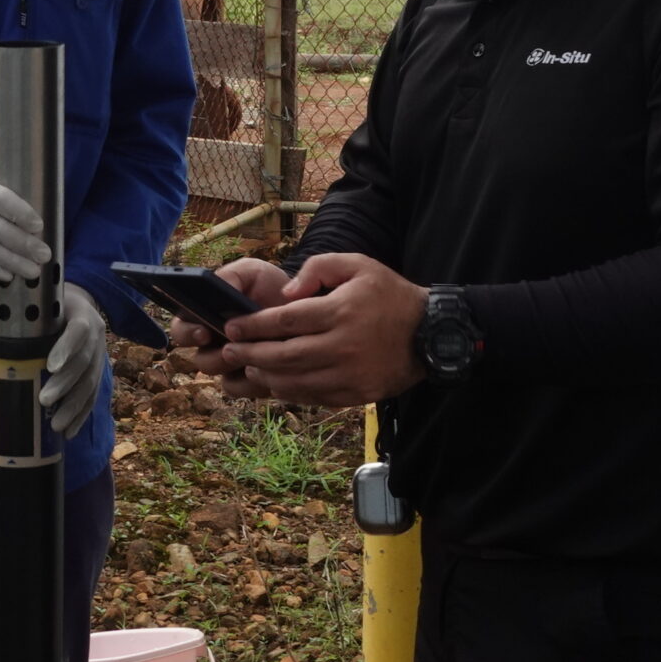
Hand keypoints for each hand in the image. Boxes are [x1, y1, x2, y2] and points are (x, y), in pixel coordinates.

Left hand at [42, 283, 107, 438]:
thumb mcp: (43, 306)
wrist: (79, 305)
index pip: (78, 330)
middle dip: (64, 384)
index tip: (50, 366)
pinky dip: (81, 415)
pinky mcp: (99, 372)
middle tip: (43, 399)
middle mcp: (96, 335)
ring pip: (90, 383)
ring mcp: (100, 355)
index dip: (66, 348)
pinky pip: (93, 396)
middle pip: (84, 362)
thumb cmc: (52, 307)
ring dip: (73, 406)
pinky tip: (69, 431)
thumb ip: (23, 322)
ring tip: (56, 425)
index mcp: (82, 314)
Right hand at [168, 259, 290, 399]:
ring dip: (233, 366)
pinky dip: (250, 381)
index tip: (203, 331)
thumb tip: (214, 285)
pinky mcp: (247, 380)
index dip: (187, 332)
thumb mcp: (251, 272)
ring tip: (255, 354)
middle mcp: (211, 343)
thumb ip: (230, 276)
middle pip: (199, 359)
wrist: (302, 305)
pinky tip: (268, 368)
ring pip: (218, 375)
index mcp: (203, 317)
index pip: (181, 329)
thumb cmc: (269, 285)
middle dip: (213, 355)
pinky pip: (237, 388)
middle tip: (230, 347)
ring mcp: (229, 364)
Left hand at [219, 252, 427, 407]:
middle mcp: (342, 345)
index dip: (253, 325)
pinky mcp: (355, 393)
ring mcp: (349, 373)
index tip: (232, 326)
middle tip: (230, 350)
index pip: (284, 321)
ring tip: (248, 366)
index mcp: (339, 311)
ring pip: (295, 381)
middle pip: (283, 355)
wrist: (431, 334)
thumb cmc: (389, 294)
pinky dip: (290, 392)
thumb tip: (286, 292)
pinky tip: (276, 382)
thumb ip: (318, 268)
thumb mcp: (357, 264)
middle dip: (251, 353)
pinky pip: (314, 396)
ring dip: (265, 375)